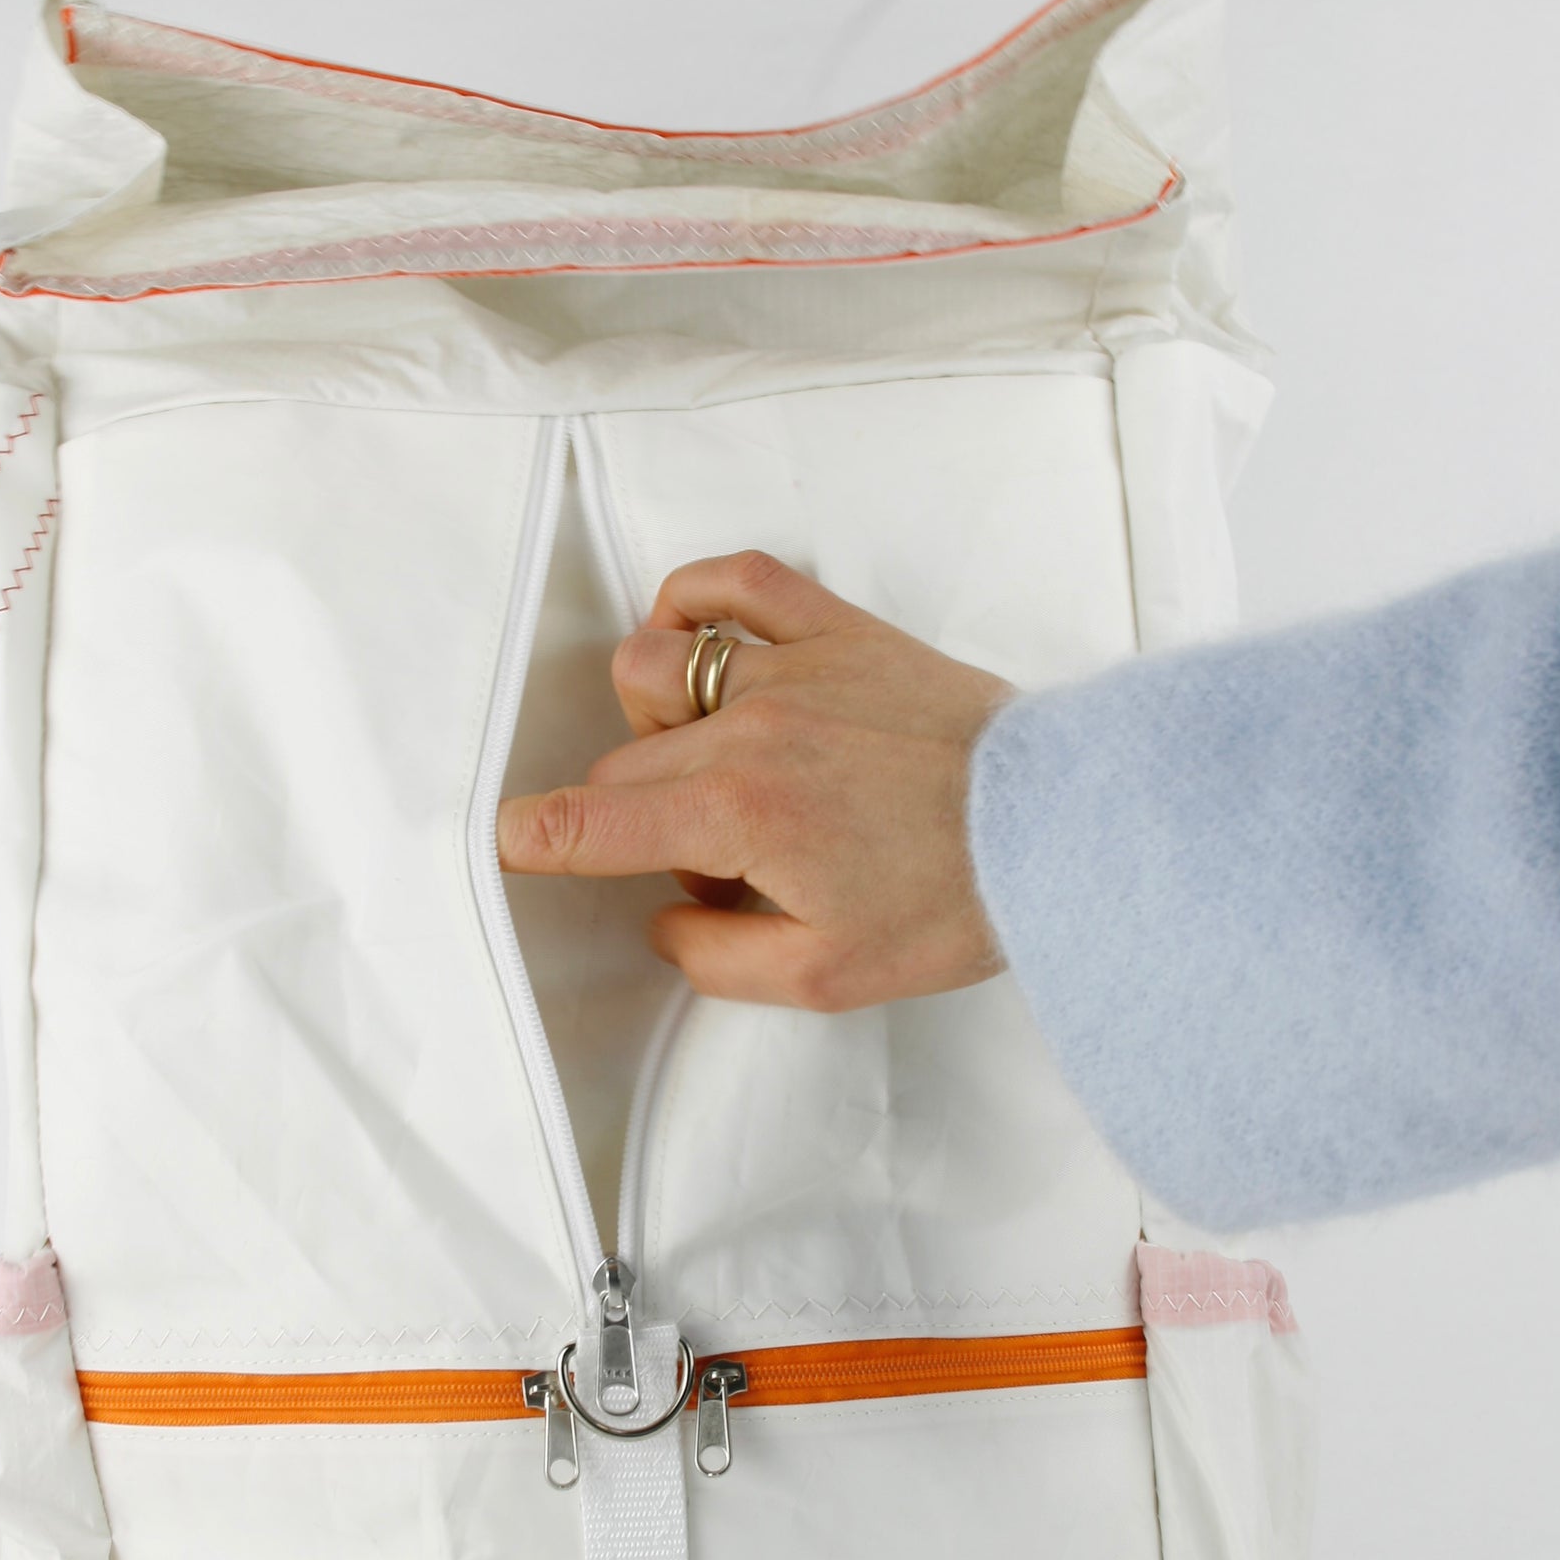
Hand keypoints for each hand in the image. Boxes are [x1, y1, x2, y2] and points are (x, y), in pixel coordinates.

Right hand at [497, 551, 1014, 1011]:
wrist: (1057, 825)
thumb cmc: (953, 901)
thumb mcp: (824, 977)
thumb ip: (714, 958)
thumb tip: (663, 917)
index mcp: (739, 814)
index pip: (592, 819)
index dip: (532, 836)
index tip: (503, 841)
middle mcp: (751, 727)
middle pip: (623, 762)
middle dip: (642, 820)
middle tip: (725, 867)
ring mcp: (792, 665)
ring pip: (653, 670)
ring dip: (655, 723)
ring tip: (718, 768)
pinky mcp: (837, 628)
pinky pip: (730, 581)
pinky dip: (692, 602)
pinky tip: (701, 649)